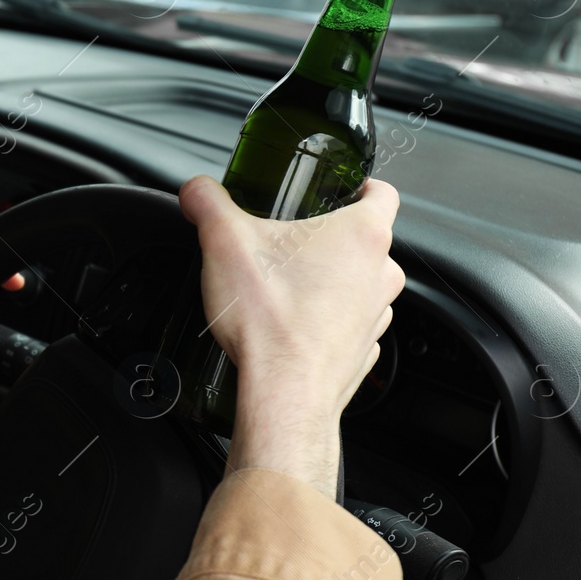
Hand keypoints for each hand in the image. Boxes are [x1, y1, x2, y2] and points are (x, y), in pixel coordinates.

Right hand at [179, 175, 403, 497]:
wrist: (282, 393)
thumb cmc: (270, 320)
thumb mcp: (224, 242)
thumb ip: (208, 203)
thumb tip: (197, 190)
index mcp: (361, 235)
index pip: (383, 192)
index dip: (362, 186)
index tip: (342, 190)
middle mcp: (379, 275)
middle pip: (368, 241)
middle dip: (332, 239)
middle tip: (291, 244)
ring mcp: (375, 317)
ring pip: (361, 285)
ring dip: (333, 283)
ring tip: (288, 288)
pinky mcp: (362, 353)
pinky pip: (350, 327)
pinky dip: (328, 323)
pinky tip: (292, 325)